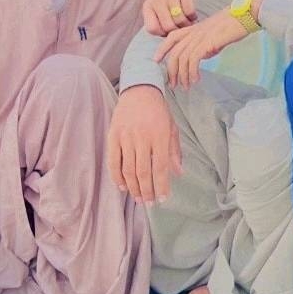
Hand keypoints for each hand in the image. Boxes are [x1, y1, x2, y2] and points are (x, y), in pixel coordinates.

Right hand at [108, 87, 182, 204]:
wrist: (139, 91)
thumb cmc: (159, 111)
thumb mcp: (172, 128)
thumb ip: (174, 151)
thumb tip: (178, 173)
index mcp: (160, 136)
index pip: (160, 167)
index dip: (161, 185)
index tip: (162, 198)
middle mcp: (142, 137)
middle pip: (143, 171)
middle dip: (147, 190)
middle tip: (149, 202)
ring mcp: (126, 137)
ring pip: (128, 169)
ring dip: (133, 187)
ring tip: (138, 197)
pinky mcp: (113, 136)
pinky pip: (113, 161)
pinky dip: (117, 176)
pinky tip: (122, 186)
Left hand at [142, 0, 201, 34]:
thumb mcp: (157, 5)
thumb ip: (158, 21)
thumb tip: (166, 39)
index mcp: (148, 6)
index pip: (152, 29)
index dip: (161, 34)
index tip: (169, 31)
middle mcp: (157, 0)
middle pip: (168, 27)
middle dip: (177, 31)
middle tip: (182, 28)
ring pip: (180, 21)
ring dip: (187, 25)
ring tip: (189, 22)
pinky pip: (190, 12)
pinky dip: (193, 17)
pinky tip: (193, 15)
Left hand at [154, 10, 248, 86]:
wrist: (244, 16)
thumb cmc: (233, 25)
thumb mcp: (215, 36)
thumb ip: (206, 45)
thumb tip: (203, 57)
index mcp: (194, 29)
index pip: (172, 37)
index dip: (162, 48)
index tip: (156, 60)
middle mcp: (193, 32)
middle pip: (174, 53)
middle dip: (171, 71)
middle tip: (173, 84)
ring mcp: (199, 37)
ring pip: (182, 58)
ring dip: (182, 75)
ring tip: (186, 86)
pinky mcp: (207, 42)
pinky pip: (193, 60)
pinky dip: (192, 72)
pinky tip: (196, 80)